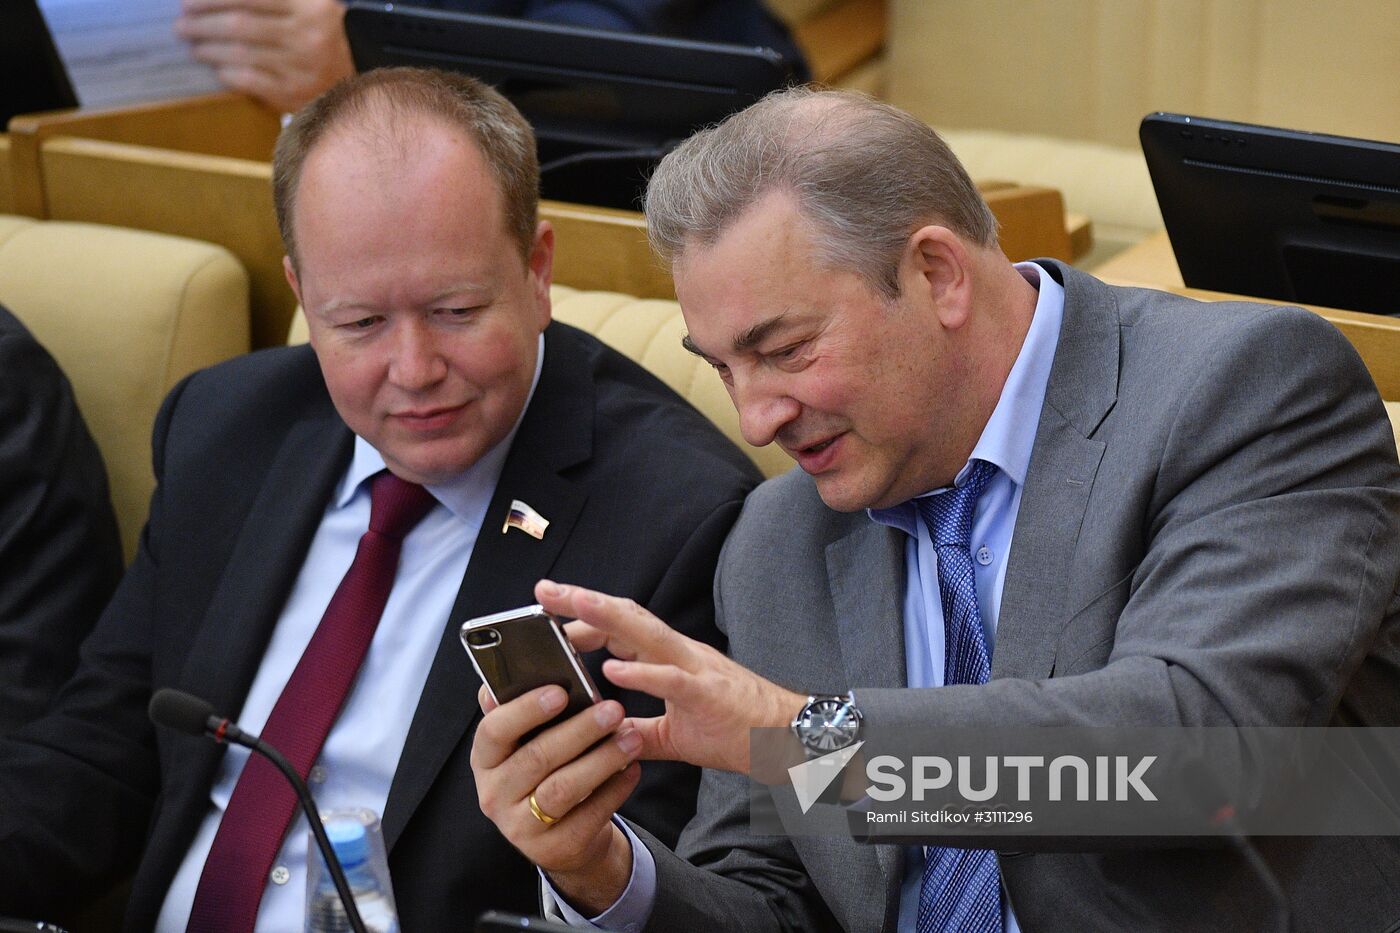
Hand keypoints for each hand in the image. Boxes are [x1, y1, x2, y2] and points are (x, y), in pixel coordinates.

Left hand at [176, 0, 353, 111]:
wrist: (361, 77)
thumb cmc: (325, 37)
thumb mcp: (309, 6)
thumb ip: (270, 1)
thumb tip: (217, 1)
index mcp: (311, 8)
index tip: (187, 3)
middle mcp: (308, 37)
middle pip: (241, 25)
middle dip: (203, 25)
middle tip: (180, 26)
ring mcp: (303, 68)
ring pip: (242, 54)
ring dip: (209, 49)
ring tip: (193, 46)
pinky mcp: (296, 95)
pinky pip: (251, 81)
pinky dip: (229, 73)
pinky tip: (217, 68)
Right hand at [470, 683, 641, 913]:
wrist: (563, 839)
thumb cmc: (546, 774)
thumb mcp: (525, 746)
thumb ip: (522, 713)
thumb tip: (519, 672)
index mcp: (485, 760)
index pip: (493, 731)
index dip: (525, 710)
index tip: (561, 690)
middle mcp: (494, 794)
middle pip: (536, 758)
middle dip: (579, 730)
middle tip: (614, 709)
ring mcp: (520, 828)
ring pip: (563, 788)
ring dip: (602, 759)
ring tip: (633, 737)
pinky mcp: (554, 849)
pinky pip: (589, 815)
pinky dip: (615, 789)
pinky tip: (633, 768)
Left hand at [536, 579, 806, 775]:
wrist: (789, 741)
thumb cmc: (738, 733)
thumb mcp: (676, 735)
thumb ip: (638, 730)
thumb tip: (602, 734)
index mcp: (672, 659)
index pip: (621, 629)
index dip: (586, 619)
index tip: (550, 615)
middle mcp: (680, 653)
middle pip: (626, 618)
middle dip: (583, 603)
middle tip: (543, 589)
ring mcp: (696, 669)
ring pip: (646, 634)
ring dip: (606, 618)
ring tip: (570, 605)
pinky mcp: (710, 693)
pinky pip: (672, 679)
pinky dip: (641, 674)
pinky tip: (611, 671)